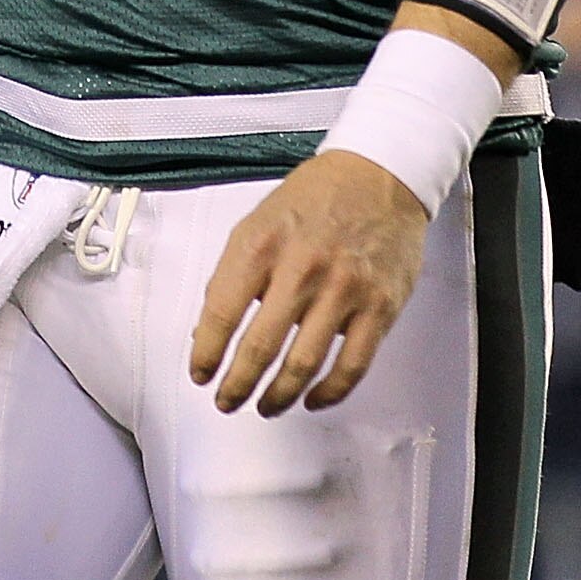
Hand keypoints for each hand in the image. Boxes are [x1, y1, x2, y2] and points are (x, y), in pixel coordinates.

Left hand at [188, 151, 428, 416]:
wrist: (379, 174)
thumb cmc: (315, 197)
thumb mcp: (257, 222)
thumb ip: (232, 275)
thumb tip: (208, 331)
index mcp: (262, 244)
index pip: (221, 313)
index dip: (206, 353)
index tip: (201, 373)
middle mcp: (302, 268)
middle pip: (260, 347)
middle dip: (237, 385)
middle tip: (227, 400)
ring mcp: (344, 289)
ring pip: (303, 364)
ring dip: (278, 396)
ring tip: (265, 405)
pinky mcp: (379, 306)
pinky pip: (352, 366)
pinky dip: (329, 393)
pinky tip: (313, 399)